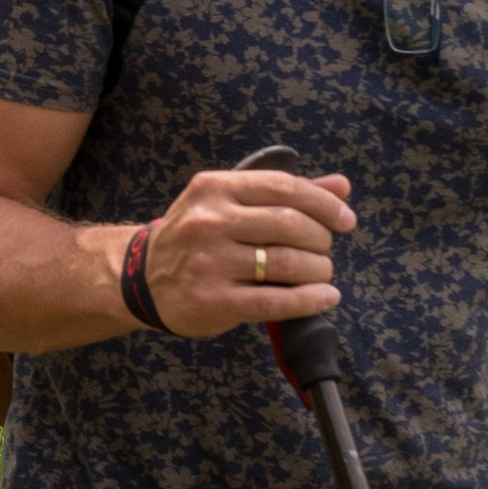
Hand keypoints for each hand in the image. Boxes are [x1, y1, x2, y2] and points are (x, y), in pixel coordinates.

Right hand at [138, 164, 353, 337]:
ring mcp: (209, 262)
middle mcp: (210, 221)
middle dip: (321, 239)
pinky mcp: (213, 301)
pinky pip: (275, 302)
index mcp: (215, 188)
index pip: (283, 187)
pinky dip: (309, 300)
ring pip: (287, 263)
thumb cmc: (195, 238)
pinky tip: (326, 298)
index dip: (324, 203)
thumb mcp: (228, 203)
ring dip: (319, 270)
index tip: (346, 219)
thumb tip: (341, 186)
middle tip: (324, 250)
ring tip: (321, 274)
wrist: (142, 278)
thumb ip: (283, 193)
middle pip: (290, 224)